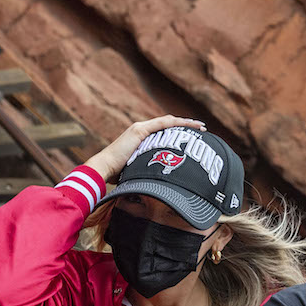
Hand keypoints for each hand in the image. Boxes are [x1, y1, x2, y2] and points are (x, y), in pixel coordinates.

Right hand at [84, 115, 205, 182]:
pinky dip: (177, 123)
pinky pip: (163, 124)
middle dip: (186, 126)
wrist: (103, 170)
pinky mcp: (139, 131)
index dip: (179, 132)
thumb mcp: (139, 171)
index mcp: (141, 138)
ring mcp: (140, 129)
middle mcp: (141, 130)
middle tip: (202, 130)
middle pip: (169, 124)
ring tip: (201, 127)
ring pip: (168, 122)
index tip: (194, 136)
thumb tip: (162, 183)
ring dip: (186, 123)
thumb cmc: (119, 175)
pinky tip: (189, 125)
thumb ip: (149, 170)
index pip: (164, 131)